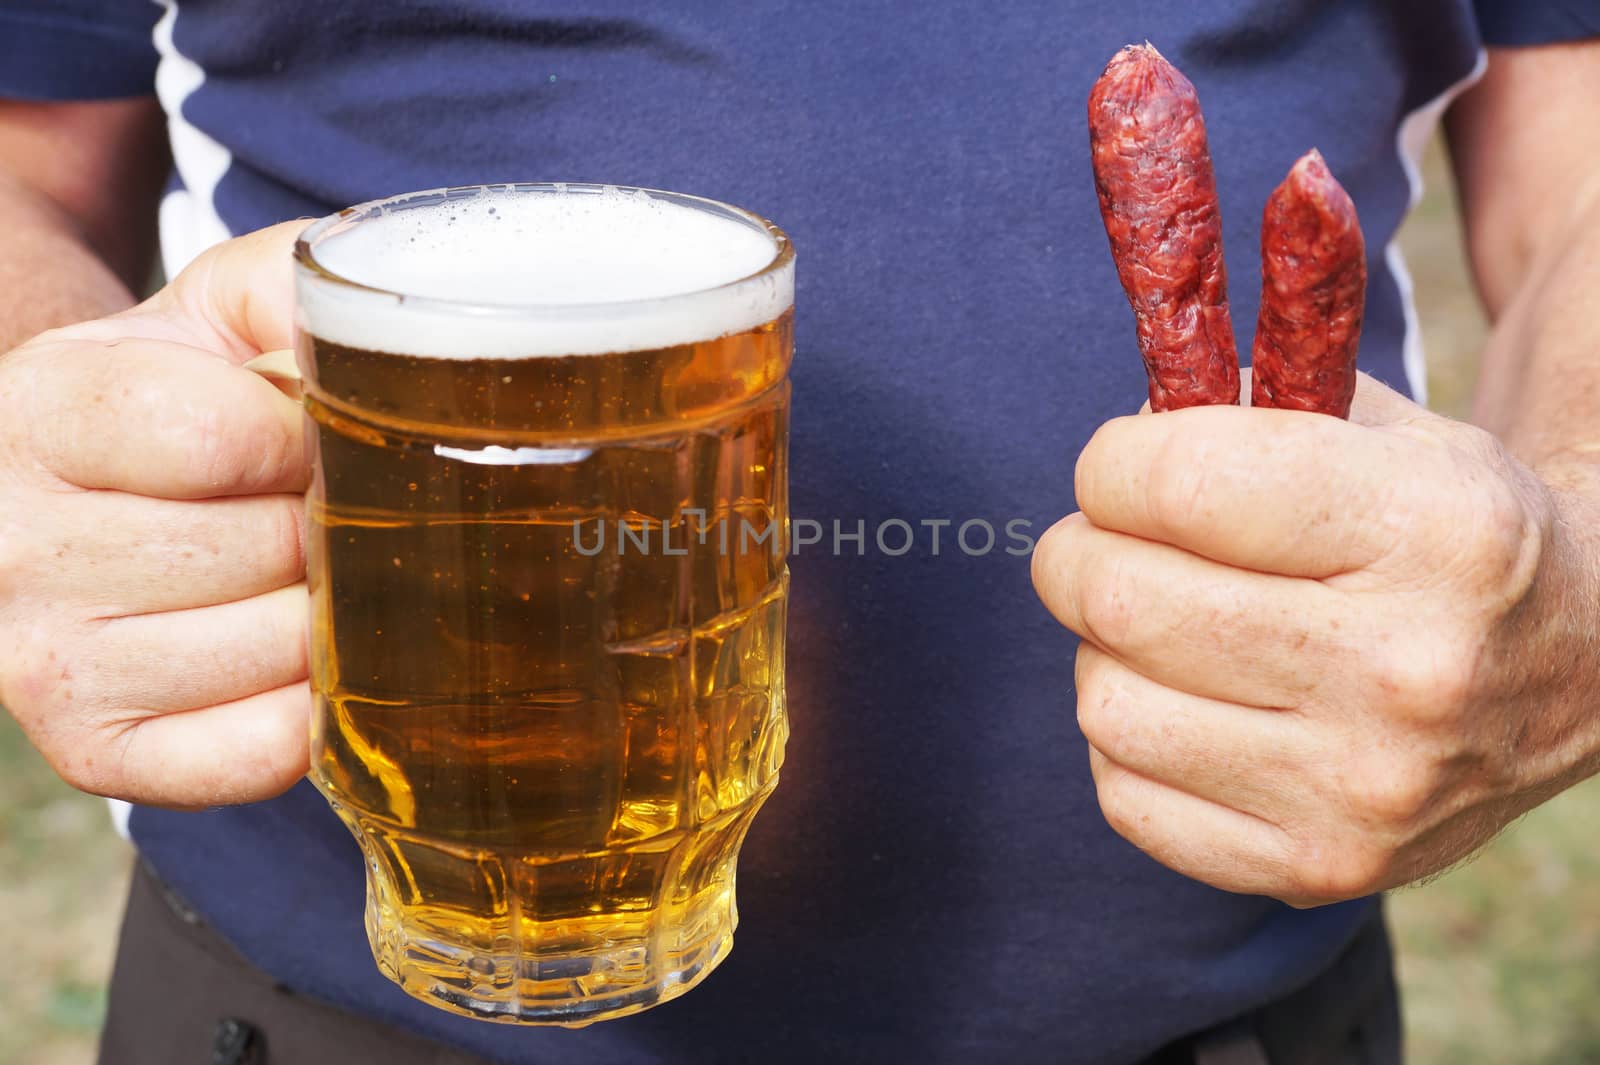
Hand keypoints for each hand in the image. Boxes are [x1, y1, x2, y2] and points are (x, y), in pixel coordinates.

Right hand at [0, 222, 311, 807]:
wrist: (99, 491)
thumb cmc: (183, 394)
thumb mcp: (220, 307)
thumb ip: (295, 290)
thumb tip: (384, 343)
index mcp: (35, 412)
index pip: (224, 439)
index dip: (305, 436)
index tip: (308, 432)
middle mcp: (10, 547)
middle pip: (265, 548)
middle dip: (331, 522)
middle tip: (328, 506)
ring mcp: (43, 664)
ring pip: (278, 649)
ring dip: (338, 610)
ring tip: (315, 570)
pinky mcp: (97, 752)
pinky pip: (256, 751)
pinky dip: (318, 708)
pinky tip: (311, 657)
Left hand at [1032, 374, 1599, 906]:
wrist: (1575, 671)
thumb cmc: (1442, 534)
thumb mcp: (1385, 434)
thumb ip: (1242, 411)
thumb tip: (1114, 440)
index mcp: (1434, 534)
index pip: (1184, 487)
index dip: (1113, 465)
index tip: (1115, 467)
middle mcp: (1406, 672)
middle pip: (1123, 600)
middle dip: (1078, 551)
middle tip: (1103, 539)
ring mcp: (1362, 790)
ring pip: (1108, 704)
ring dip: (1101, 650)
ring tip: (1153, 624)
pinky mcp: (1317, 868)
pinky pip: (1125, 795)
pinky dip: (1126, 739)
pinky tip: (1179, 701)